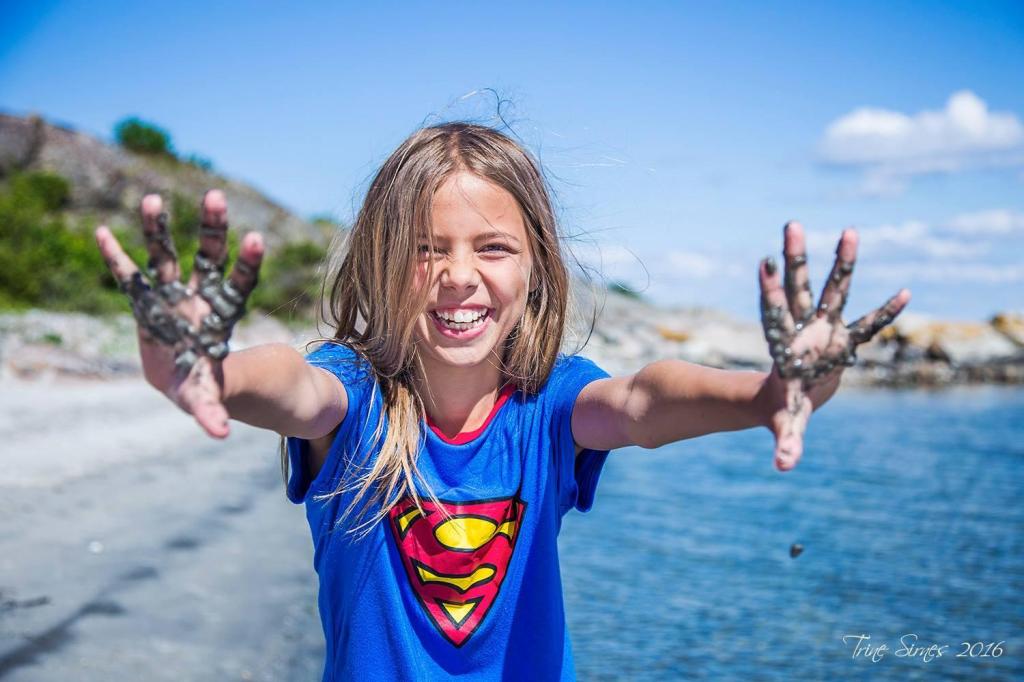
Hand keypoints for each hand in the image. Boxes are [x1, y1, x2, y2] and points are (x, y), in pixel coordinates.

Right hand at [94, 190, 263, 437]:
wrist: (184, 378)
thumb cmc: (202, 386)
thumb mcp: (206, 398)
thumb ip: (211, 409)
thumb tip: (218, 433)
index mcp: (220, 317)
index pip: (240, 284)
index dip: (247, 263)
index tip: (257, 238)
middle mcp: (198, 298)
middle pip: (208, 258)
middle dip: (211, 229)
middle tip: (215, 195)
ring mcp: (171, 296)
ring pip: (166, 256)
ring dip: (158, 230)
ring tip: (153, 198)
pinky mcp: (144, 302)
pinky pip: (127, 276)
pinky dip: (115, 257)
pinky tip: (100, 232)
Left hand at [757, 221, 909, 470]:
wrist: (785, 399)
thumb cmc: (780, 409)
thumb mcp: (784, 424)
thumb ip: (786, 442)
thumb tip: (784, 466)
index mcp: (785, 345)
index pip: (775, 314)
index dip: (770, 291)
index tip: (764, 263)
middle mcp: (803, 329)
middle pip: (799, 289)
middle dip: (795, 258)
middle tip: (792, 223)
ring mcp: (823, 328)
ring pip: (831, 291)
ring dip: (842, 262)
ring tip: (851, 229)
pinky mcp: (843, 338)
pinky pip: (869, 324)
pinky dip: (886, 314)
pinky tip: (906, 294)